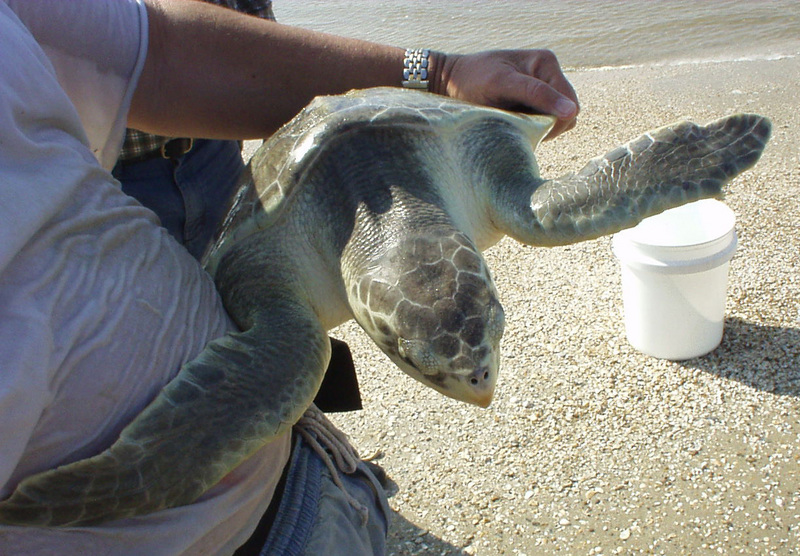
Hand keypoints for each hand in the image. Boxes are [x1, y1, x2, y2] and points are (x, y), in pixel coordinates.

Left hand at [434, 49, 578, 139]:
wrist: (448, 82)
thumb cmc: (472, 79)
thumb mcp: (503, 84)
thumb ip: (537, 94)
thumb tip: (571, 111)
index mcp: (546, 63)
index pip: (569, 103)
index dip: (555, 122)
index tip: (529, 129)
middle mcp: (548, 75)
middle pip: (566, 114)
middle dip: (547, 125)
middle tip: (517, 125)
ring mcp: (540, 91)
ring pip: (556, 122)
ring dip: (538, 128)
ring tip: (512, 121)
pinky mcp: (530, 104)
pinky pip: (543, 124)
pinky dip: (531, 128)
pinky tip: (512, 122)